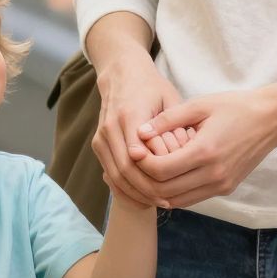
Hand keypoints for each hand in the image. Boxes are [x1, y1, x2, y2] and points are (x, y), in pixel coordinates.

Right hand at [91, 56, 183, 208]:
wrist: (122, 74)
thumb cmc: (152, 88)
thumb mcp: (169, 99)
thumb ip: (172, 126)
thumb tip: (178, 153)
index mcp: (129, 113)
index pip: (136, 152)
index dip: (152, 174)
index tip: (171, 187)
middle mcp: (110, 126)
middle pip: (124, 168)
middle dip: (145, 189)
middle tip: (167, 202)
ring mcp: (101, 137)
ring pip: (115, 175)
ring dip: (135, 193)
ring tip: (157, 203)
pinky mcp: (98, 144)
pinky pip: (109, 173)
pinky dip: (124, 189)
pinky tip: (142, 198)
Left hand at [136, 88, 276, 207]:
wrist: (271, 120)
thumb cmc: (234, 107)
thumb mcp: (199, 105)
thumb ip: (168, 120)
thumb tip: (140, 132)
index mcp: (205, 151)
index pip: (160, 170)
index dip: (141, 163)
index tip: (134, 150)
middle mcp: (214, 174)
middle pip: (164, 191)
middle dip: (144, 180)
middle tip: (136, 164)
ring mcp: (221, 185)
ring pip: (177, 201)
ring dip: (158, 190)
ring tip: (148, 170)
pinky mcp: (226, 188)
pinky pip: (192, 198)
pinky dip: (175, 191)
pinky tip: (168, 175)